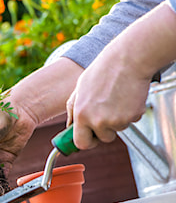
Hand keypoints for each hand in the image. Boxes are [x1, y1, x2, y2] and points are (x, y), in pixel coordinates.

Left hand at [66, 1, 175, 149]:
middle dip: (104, 131)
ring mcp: (116, 120)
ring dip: (117, 120)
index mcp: (81, 114)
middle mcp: (97, 120)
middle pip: (102, 139)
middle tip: (107, 114)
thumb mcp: (79, 90)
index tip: (90, 138)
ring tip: (116, 99)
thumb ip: (73, 110)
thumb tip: (69, 127)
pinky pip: (130, 122)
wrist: (127, 60)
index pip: (81, 143)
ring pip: (117, 130)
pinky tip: (126, 98)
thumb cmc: (102, 72)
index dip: (87, 142)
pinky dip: (129, 113)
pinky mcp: (132, 116)